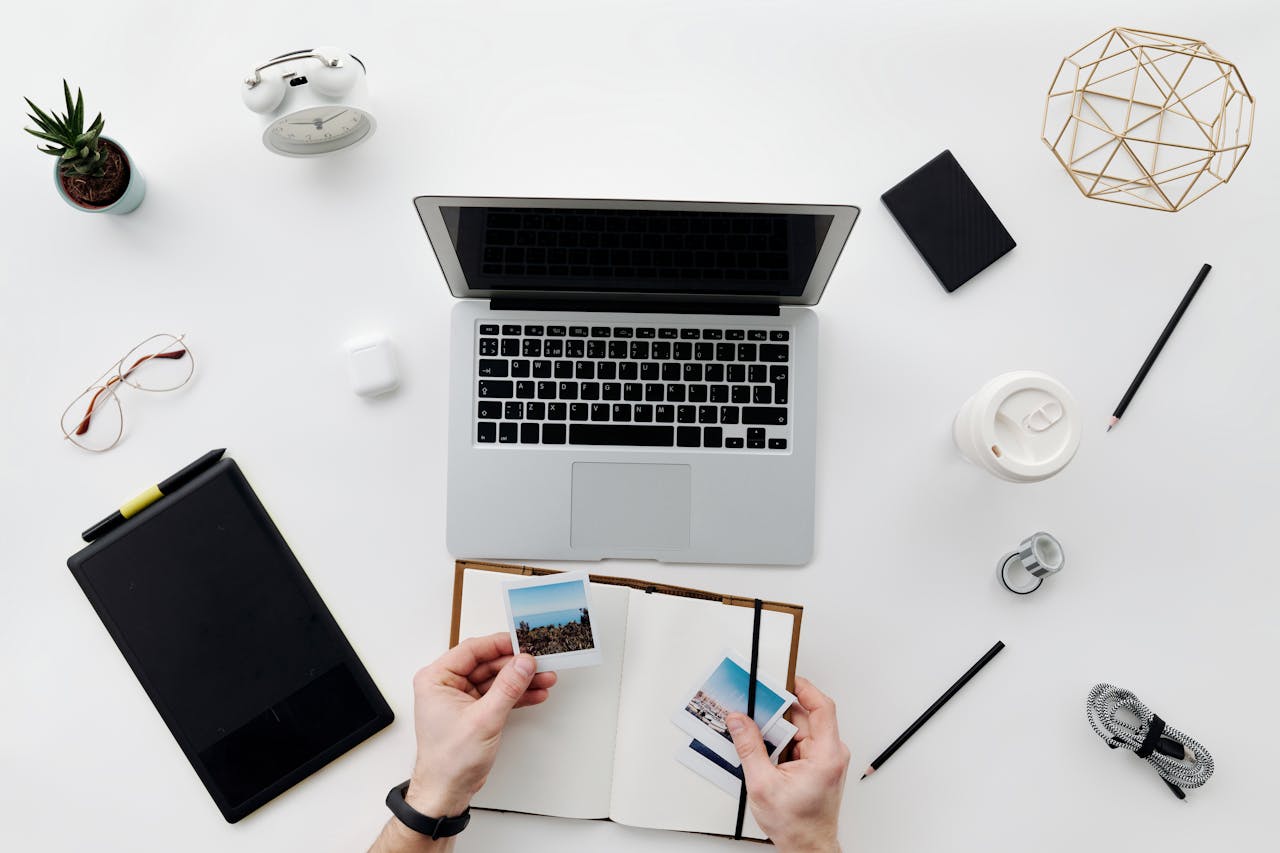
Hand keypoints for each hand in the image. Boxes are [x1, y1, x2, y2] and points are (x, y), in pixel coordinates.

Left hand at [404, 633, 557, 816]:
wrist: (447, 791)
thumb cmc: (448, 761)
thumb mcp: (484, 719)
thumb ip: (507, 688)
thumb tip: (523, 663)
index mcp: (436, 679)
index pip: (472, 650)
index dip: (499, 645)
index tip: (522, 643)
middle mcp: (446, 685)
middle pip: (487, 664)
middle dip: (515, 666)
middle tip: (539, 664)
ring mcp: (461, 698)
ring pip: (496, 680)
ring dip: (520, 681)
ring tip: (544, 679)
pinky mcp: (474, 711)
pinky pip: (498, 695)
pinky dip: (516, 695)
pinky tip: (535, 694)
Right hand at [726, 677, 849, 852]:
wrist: (807, 847)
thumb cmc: (798, 826)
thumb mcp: (764, 785)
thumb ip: (750, 748)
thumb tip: (740, 722)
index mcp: (826, 756)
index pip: (822, 707)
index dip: (803, 688)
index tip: (784, 678)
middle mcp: (830, 754)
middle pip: (806, 716)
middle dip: (778, 711)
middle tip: (755, 707)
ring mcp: (825, 759)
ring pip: (800, 729)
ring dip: (778, 729)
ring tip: (755, 734)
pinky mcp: (817, 764)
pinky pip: (798, 741)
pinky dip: (781, 741)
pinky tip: (764, 748)